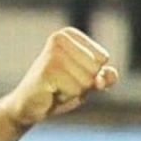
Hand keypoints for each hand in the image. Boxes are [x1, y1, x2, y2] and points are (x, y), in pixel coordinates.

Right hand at [0, 28, 118, 127]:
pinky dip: (67, 96)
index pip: (103, 57)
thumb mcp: (89, 82)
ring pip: (88, 80)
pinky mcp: (47, 70)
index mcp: (69, 34)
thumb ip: (106, 77)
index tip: (72, 74)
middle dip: (85, 83)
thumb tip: (111, 74)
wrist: (29, 106)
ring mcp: (52, 53)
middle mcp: (59, 38)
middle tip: (63, 83)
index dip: (93, 73)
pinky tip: (51, 92)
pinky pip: (76, 90)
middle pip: (96, 68)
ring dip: (75, 91)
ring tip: (57, 87)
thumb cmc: (60, 90)